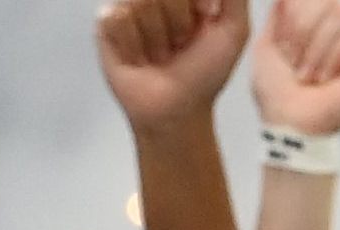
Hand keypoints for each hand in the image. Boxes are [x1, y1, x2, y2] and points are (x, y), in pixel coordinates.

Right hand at [97, 0, 249, 130]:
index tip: (206, 16)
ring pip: (140, 2)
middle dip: (179, 21)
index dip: (195, 2)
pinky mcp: (106, 21)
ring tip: (160, 54)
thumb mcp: (233, 30)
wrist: (177, 110)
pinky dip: (134, 45)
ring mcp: (127, 4)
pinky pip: (118, 18)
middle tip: (180, 44)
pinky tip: (138, 58)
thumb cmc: (204, 74)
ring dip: (157, 38)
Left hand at [251, 0, 339, 135]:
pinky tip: (328, 81)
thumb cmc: (277, 90)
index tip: (285, 50)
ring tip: (310, 78)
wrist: (289, 123)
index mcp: (323, 24)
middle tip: (296, 65)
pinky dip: (334, 57)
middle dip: (304, 29)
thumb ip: (282, 9)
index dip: (296, 14)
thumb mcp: (268, 40)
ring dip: (317, 49)